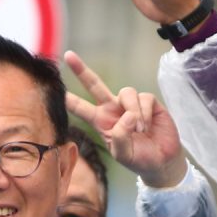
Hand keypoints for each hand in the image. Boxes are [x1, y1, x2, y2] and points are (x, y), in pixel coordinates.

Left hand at [64, 51, 186, 188]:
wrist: (161, 161)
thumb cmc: (138, 159)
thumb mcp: (123, 155)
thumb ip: (120, 138)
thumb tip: (127, 115)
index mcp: (101, 122)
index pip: (81, 108)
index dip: (69, 99)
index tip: (55, 88)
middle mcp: (113, 109)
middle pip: (95, 85)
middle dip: (82, 70)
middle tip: (68, 56)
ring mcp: (129, 104)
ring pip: (126, 92)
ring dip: (134, 112)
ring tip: (140, 130)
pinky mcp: (147, 102)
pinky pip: (143, 98)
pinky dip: (145, 113)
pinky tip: (148, 126)